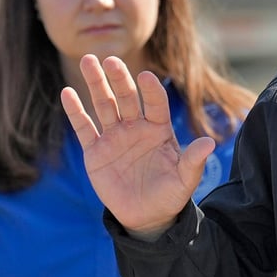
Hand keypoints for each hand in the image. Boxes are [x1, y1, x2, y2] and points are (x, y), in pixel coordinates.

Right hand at [60, 54, 214, 236]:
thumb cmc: (170, 194)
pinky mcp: (96, 151)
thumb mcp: (185, 179)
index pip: (156, 104)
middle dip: (119, 78)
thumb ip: (193, 160)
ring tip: (89, 61)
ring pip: (104, 105)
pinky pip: (84, 128)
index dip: (152, 91)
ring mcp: (115, 137)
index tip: (146, 77)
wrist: (147, 216)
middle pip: (127, 97)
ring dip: (96, 84)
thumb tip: (208, 144)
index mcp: (159, 130)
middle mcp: (136, 127)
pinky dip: (76, 111)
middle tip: (110, 59)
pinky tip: (67, 93)